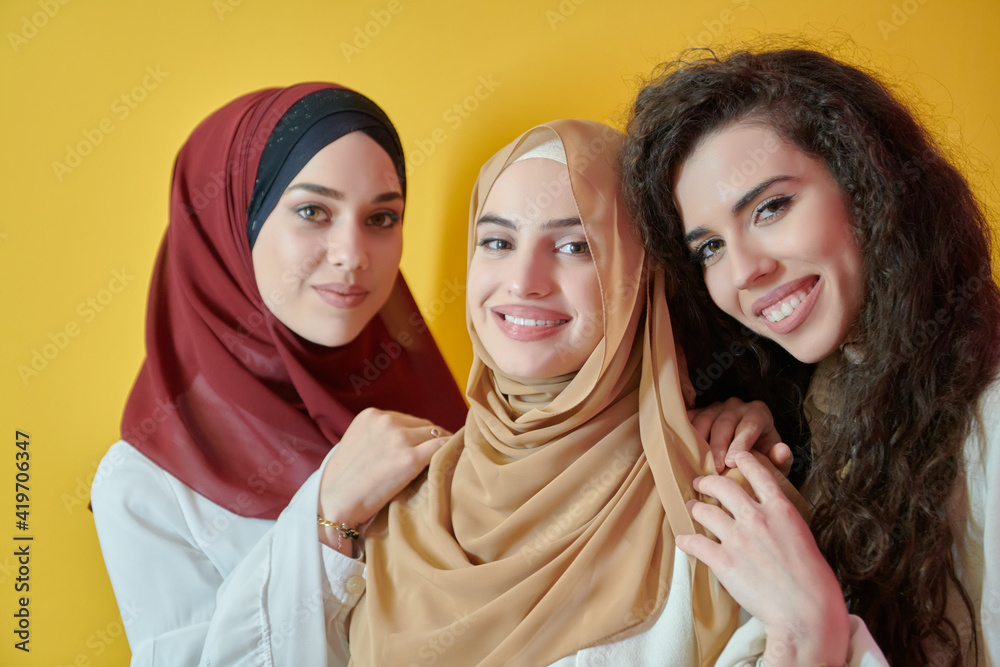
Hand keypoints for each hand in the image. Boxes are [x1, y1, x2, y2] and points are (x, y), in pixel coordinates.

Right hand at [317, 408, 451, 552]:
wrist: (333, 502)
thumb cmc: (343, 480)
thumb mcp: (356, 442)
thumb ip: (378, 435)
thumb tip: (405, 439)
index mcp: (372, 416)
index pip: (407, 420)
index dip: (418, 435)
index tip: (424, 447)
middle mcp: (386, 421)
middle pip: (424, 426)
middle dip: (430, 440)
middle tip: (438, 456)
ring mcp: (399, 438)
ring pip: (435, 435)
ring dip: (441, 446)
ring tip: (446, 460)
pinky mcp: (410, 459)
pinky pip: (441, 447)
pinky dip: (450, 450)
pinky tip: (454, 458)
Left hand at [675, 452, 848, 665]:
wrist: (806, 612)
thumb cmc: (813, 582)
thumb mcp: (804, 538)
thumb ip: (782, 523)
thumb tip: (771, 520)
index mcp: (781, 510)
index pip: (758, 473)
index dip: (743, 460)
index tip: (734, 457)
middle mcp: (756, 517)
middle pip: (722, 486)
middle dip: (707, 481)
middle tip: (700, 483)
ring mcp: (738, 537)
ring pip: (704, 510)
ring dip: (694, 508)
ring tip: (690, 509)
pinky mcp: (723, 560)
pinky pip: (695, 543)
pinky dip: (686, 541)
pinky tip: (683, 541)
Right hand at [687, 398, 790, 473]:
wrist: (747, 452)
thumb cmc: (762, 458)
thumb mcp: (776, 462)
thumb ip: (782, 459)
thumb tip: (782, 451)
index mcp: (758, 413)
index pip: (749, 425)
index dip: (740, 443)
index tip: (731, 462)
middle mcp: (737, 406)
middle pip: (725, 422)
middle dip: (718, 445)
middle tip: (715, 468)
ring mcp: (716, 407)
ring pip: (705, 419)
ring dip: (699, 441)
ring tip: (698, 462)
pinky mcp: (700, 412)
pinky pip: (690, 418)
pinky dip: (685, 432)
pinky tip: (682, 449)